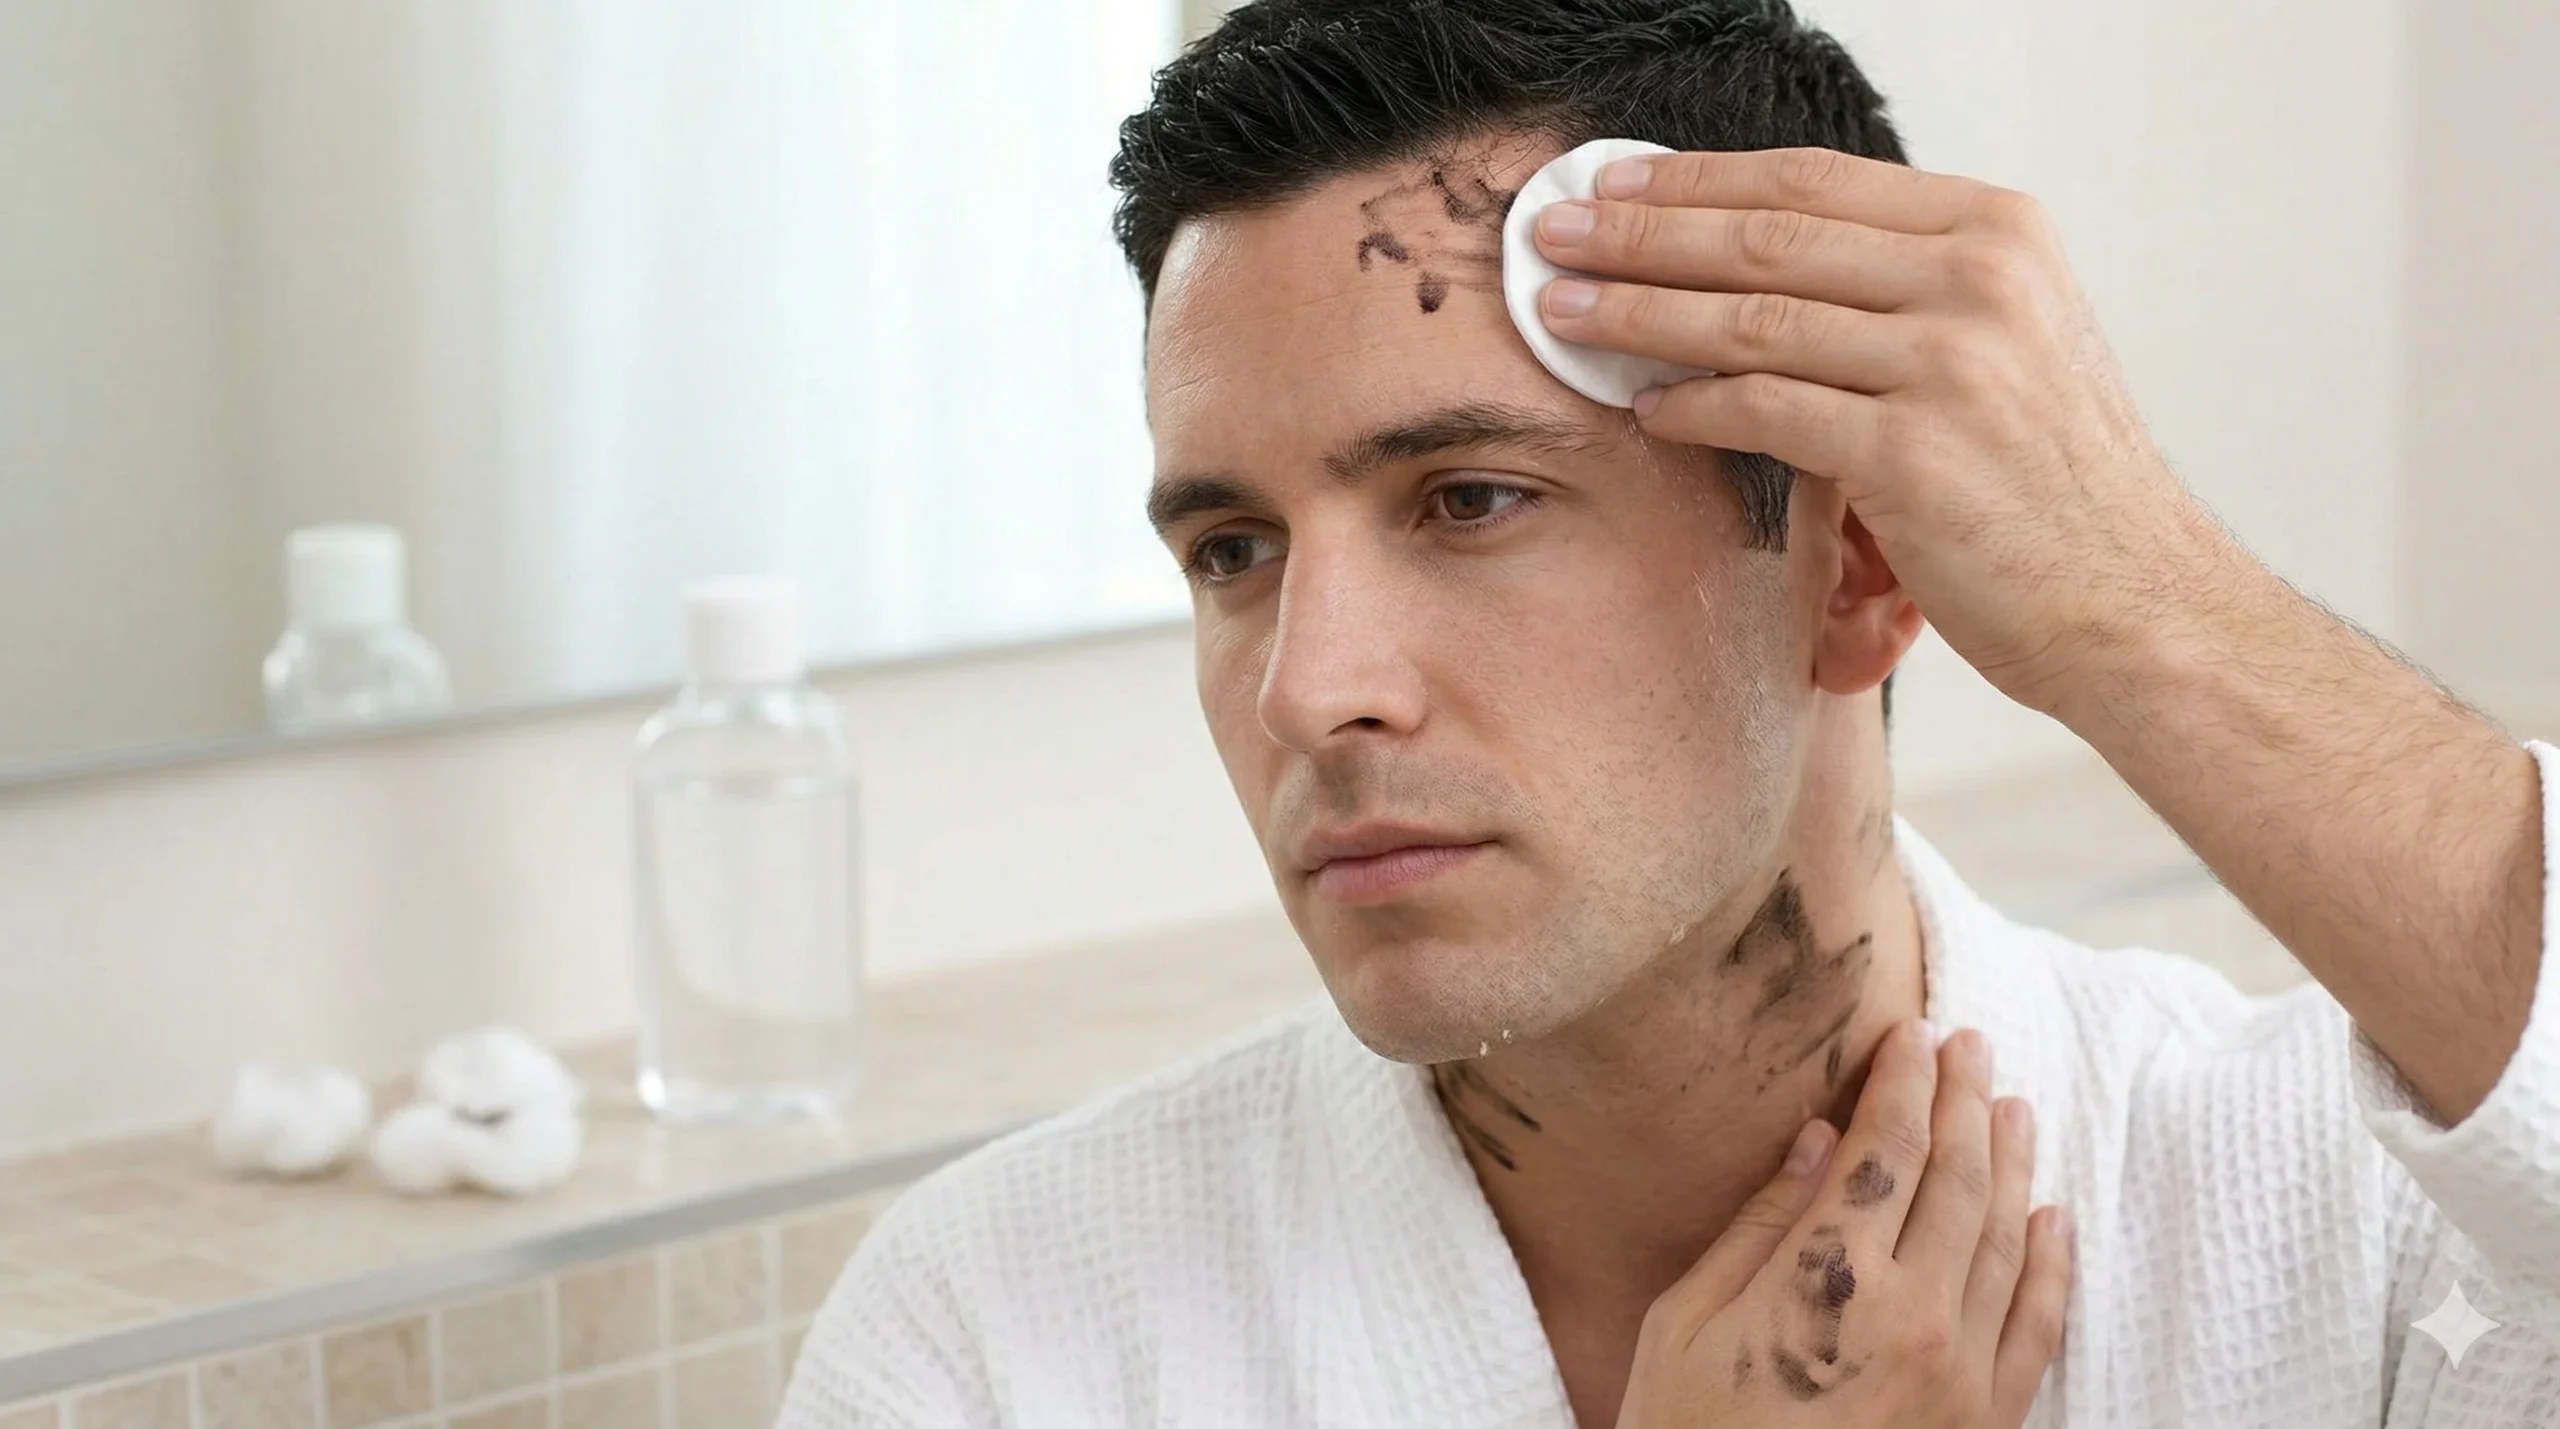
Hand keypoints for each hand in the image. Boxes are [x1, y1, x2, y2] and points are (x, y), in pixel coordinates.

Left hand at [1531, 147, 2235, 713]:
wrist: (2136, 601)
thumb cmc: (2055, 487)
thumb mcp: (2008, 343)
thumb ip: (1908, 289)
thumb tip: (1761, 262)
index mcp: (1997, 232)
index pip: (1814, 183)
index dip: (1700, 179)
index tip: (1618, 182)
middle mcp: (1979, 280)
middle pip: (1766, 236)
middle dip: (1642, 232)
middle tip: (1552, 231)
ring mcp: (1949, 364)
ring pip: (1751, 319)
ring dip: (1639, 313)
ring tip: (1562, 312)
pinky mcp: (1913, 455)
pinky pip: (1766, 412)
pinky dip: (1693, 408)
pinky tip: (1644, 408)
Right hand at [1615, 1018, 2071, 1427]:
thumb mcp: (1680, 1325)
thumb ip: (1756, 1229)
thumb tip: (1814, 1143)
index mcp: (1826, 1282)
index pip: (1885, 1150)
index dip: (1903, 1082)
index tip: (1912, 1034)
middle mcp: (1910, 1317)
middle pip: (1956, 1178)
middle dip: (1964, 1101)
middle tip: (1972, 1046)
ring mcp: (1958, 1376)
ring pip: (2007, 1240)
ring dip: (2013, 1163)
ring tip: (2013, 1106)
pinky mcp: (1984, 1425)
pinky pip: (2037, 1327)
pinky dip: (2052, 1265)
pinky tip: (2051, 1217)